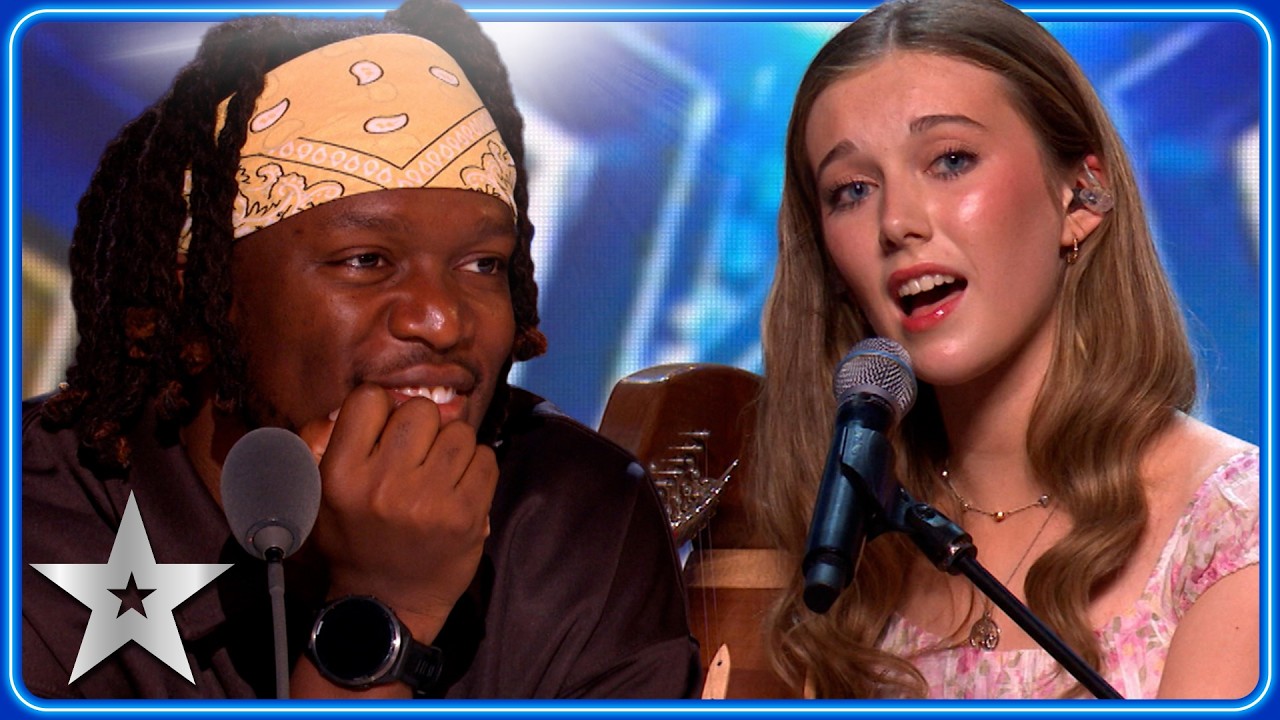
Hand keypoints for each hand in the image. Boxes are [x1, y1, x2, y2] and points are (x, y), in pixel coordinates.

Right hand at [296, 383, 497, 641]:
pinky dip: (477, 468)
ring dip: (453, 447)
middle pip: (420, 410)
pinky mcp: (465, 516)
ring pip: (458, 431)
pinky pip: (485, 458)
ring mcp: (427, 501)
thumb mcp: (315, 493)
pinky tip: (459, 489)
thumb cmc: (353, 540)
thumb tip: (373, 397)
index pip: (369, 398)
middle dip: (422, 427)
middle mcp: (382, 485)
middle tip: (417, 456)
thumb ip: (325, 438)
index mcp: (340, 474)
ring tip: (439, 474)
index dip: (382, 409)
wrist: (386, 605)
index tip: (386, 432)